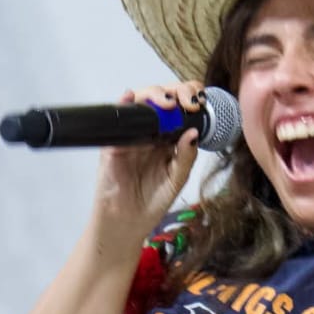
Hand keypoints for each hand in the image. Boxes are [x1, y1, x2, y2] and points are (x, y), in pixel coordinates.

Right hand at [90, 81, 202, 251]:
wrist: (127, 222)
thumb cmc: (152, 202)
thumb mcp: (177, 180)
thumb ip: (186, 157)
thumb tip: (194, 132)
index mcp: (170, 139)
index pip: (181, 110)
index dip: (190, 98)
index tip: (200, 102)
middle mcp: (151, 132)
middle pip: (163, 99)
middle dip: (177, 91)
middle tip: (187, 101)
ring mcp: (132, 134)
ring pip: (141, 102)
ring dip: (154, 94)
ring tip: (166, 102)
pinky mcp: (113, 141)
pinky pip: (117, 118)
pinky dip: (123, 103)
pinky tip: (131, 97)